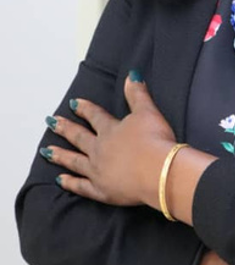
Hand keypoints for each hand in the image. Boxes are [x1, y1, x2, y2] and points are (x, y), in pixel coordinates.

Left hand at [40, 73, 175, 207]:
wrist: (159, 171)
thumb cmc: (155, 142)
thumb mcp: (148, 112)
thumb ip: (137, 94)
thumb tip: (132, 74)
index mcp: (111, 130)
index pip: (94, 116)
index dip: (84, 109)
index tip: (74, 104)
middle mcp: (100, 149)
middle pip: (79, 137)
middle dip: (64, 128)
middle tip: (51, 122)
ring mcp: (98, 170)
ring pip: (74, 161)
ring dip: (60, 155)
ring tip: (46, 152)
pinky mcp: (101, 190)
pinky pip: (81, 186)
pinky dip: (70, 183)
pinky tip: (60, 180)